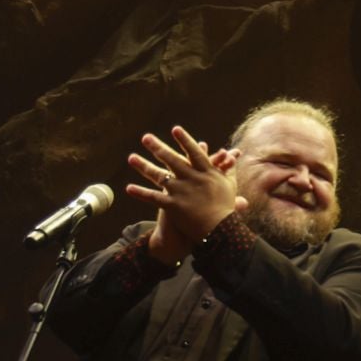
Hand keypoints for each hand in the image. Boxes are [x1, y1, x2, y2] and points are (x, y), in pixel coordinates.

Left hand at [126, 126, 244, 262]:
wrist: (220, 231)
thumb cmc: (226, 208)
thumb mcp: (230, 186)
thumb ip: (229, 170)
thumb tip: (232, 157)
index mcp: (206, 172)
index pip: (194, 152)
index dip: (185, 140)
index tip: (175, 129)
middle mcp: (192, 179)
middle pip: (172, 159)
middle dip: (158, 147)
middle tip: (146, 137)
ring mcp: (181, 192)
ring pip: (159, 176)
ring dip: (144, 166)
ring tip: (131, 157)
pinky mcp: (173, 206)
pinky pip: (153, 198)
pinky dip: (141, 193)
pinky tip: (128, 188)